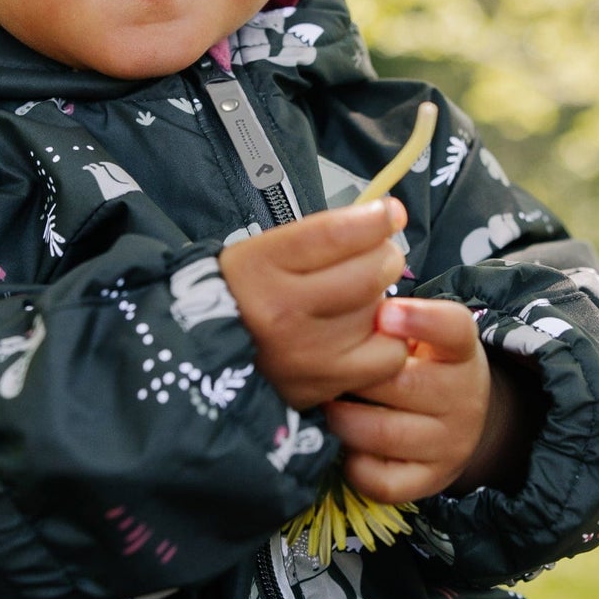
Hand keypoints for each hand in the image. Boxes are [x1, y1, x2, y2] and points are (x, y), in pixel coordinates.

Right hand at [218, 199, 409, 409]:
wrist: (207, 349)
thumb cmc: (246, 289)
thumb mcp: (266, 248)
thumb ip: (324, 234)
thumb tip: (387, 218)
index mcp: (261, 267)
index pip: (335, 234)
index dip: (375, 219)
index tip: (391, 212)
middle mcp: (283, 313)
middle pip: (368, 275)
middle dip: (386, 257)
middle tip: (380, 256)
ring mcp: (306, 356)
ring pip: (381, 316)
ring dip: (382, 300)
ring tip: (360, 299)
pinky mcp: (323, 386)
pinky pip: (385, 359)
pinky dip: (386, 341)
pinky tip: (368, 332)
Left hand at [321, 297, 523, 504]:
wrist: (459, 420)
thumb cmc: (420, 364)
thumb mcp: (420, 335)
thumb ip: (388, 322)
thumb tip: (342, 314)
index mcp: (460, 353)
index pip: (454, 330)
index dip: (421, 320)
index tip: (384, 313)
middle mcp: (463, 398)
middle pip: (401, 384)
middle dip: (354, 377)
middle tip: (320, 368)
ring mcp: (450, 445)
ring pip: (383, 433)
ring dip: (343, 419)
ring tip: (327, 404)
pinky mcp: (430, 481)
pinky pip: (382, 481)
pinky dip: (354, 465)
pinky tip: (346, 446)